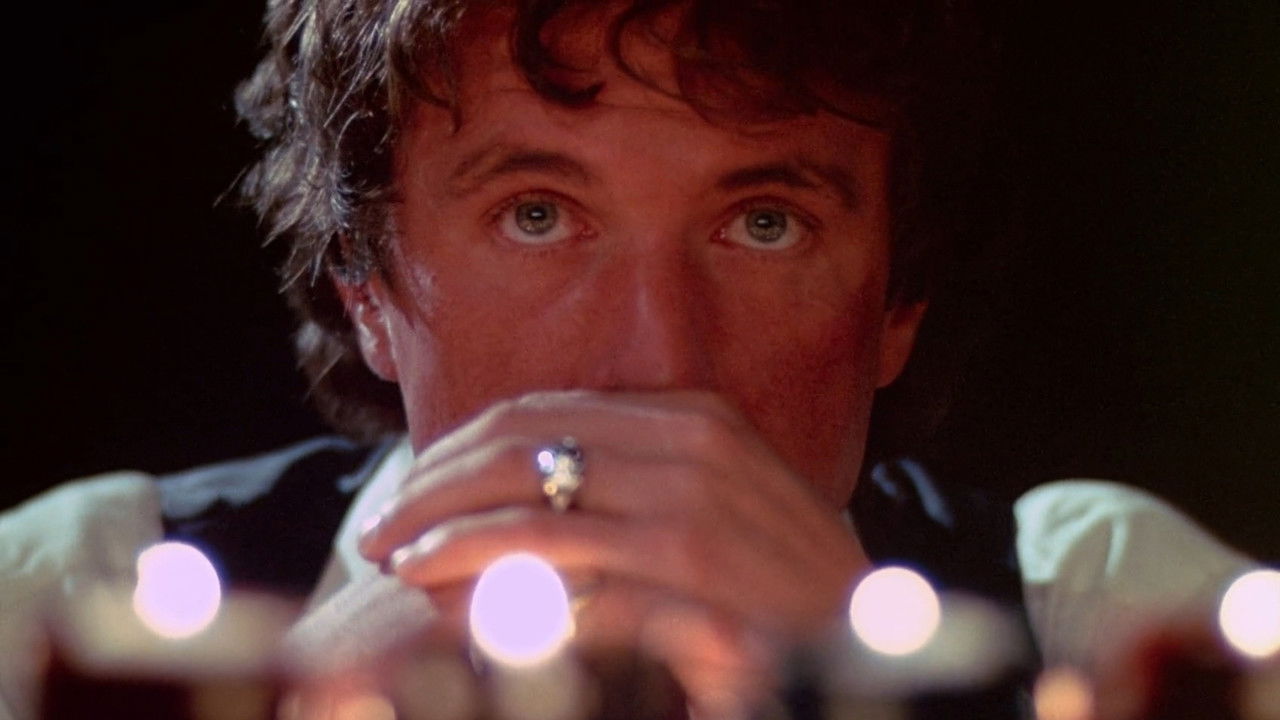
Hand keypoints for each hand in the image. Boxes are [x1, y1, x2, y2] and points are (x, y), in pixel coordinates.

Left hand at [358, 390, 871, 716]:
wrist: (870, 636)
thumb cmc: (778, 573)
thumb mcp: (717, 491)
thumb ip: (633, 469)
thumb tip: (523, 478)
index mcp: (693, 416)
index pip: (541, 413)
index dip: (459, 449)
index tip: (411, 486)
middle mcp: (693, 453)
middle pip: (523, 454)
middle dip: (434, 491)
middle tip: (378, 531)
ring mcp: (697, 524)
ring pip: (534, 522)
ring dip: (451, 547)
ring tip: (400, 570)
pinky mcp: (697, 597)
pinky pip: (575, 598)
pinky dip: (506, 608)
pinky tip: (462, 621)